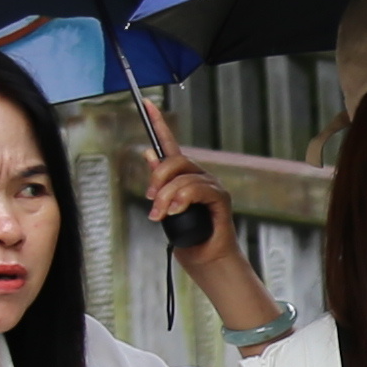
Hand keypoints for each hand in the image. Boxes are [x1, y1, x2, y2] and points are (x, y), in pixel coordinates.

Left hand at [138, 95, 268, 317]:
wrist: (205, 262)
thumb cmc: (186, 238)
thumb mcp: (165, 208)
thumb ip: (159, 184)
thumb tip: (148, 153)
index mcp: (185, 177)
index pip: (171, 145)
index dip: (158, 124)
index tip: (146, 104)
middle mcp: (201, 177)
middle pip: (176, 161)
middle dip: (157, 180)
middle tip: (151, 203)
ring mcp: (212, 186)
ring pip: (183, 179)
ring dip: (166, 199)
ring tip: (159, 216)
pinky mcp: (220, 199)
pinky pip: (198, 189)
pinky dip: (183, 199)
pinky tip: (175, 211)